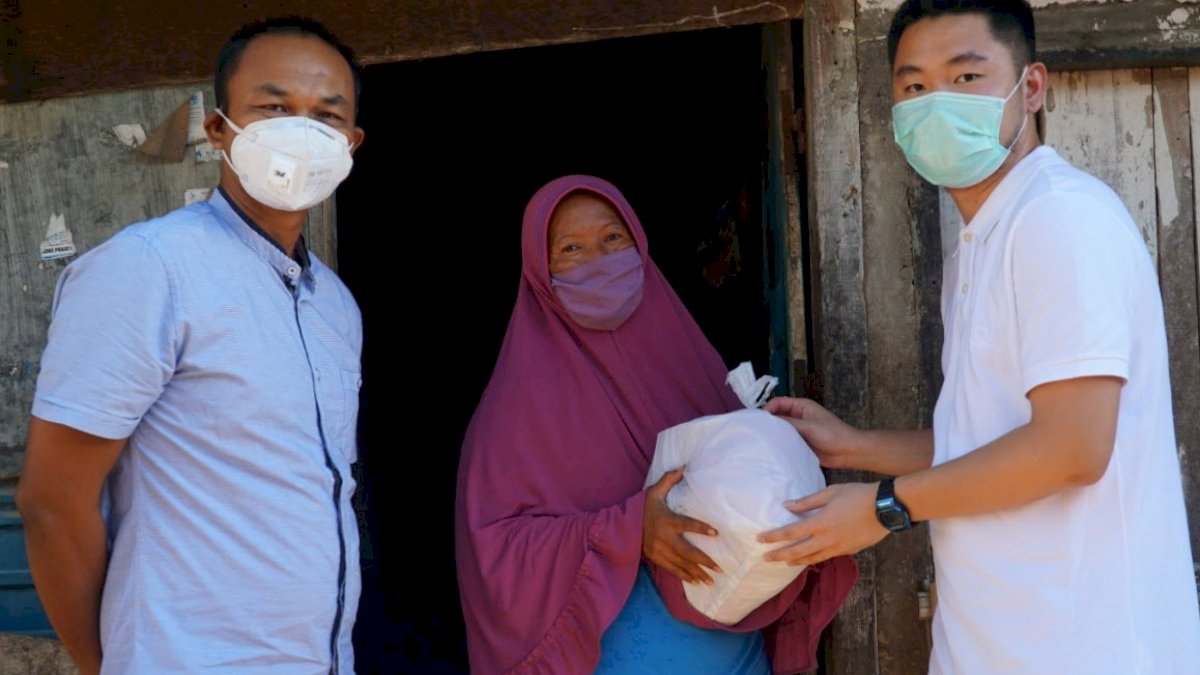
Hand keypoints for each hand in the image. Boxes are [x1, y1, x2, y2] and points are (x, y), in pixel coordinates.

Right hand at [642, 469, 722, 584]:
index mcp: (666, 520)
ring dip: (697, 573)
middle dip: (704, 561)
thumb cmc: (643, 507)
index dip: (701, 528)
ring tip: (712, 580)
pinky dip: (685, 576)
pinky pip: (672, 569)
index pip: (686, 524)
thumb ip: (668, 480)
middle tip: (720, 568)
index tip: (716, 533)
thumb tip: (684, 468)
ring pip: (681, 564)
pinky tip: (697, 582)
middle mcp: (663, 538)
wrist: (622, 526)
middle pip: (687, 551)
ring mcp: (659, 550)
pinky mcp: (656, 558)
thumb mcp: (654, 492)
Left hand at [757, 482, 887, 565]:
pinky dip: (815, 559)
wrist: (885, 508)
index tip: (760, 540)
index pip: (790, 533)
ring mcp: (838, 547)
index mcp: (820, 523)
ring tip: (785, 563)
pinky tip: (810, 559)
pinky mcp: (849, 551)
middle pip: (797, 551)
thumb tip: (787, 505)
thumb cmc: (857, 495)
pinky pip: (827, 557)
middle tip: (765, 559)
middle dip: (779, 555)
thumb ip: (807, 502)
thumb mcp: (830, 492)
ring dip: (796, 561)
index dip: (773, 537)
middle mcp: (826, 539)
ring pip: (812, 558)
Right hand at [764, 397, 864, 468]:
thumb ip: (788, 422)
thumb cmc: (832, 434)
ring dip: (774, 434)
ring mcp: (799, 430)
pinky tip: (772, 450)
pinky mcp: (800, 443)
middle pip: (777, 416)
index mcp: (801, 406)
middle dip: (768, 422)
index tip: (759, 420)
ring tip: (762, 442)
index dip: (767, 409)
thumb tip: (768, 421)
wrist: (848, 452)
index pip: (778, 403)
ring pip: (781, 430)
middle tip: (756, 432)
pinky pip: (786, 441)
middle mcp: (798, 417)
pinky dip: (779, 444)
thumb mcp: (808, 426)